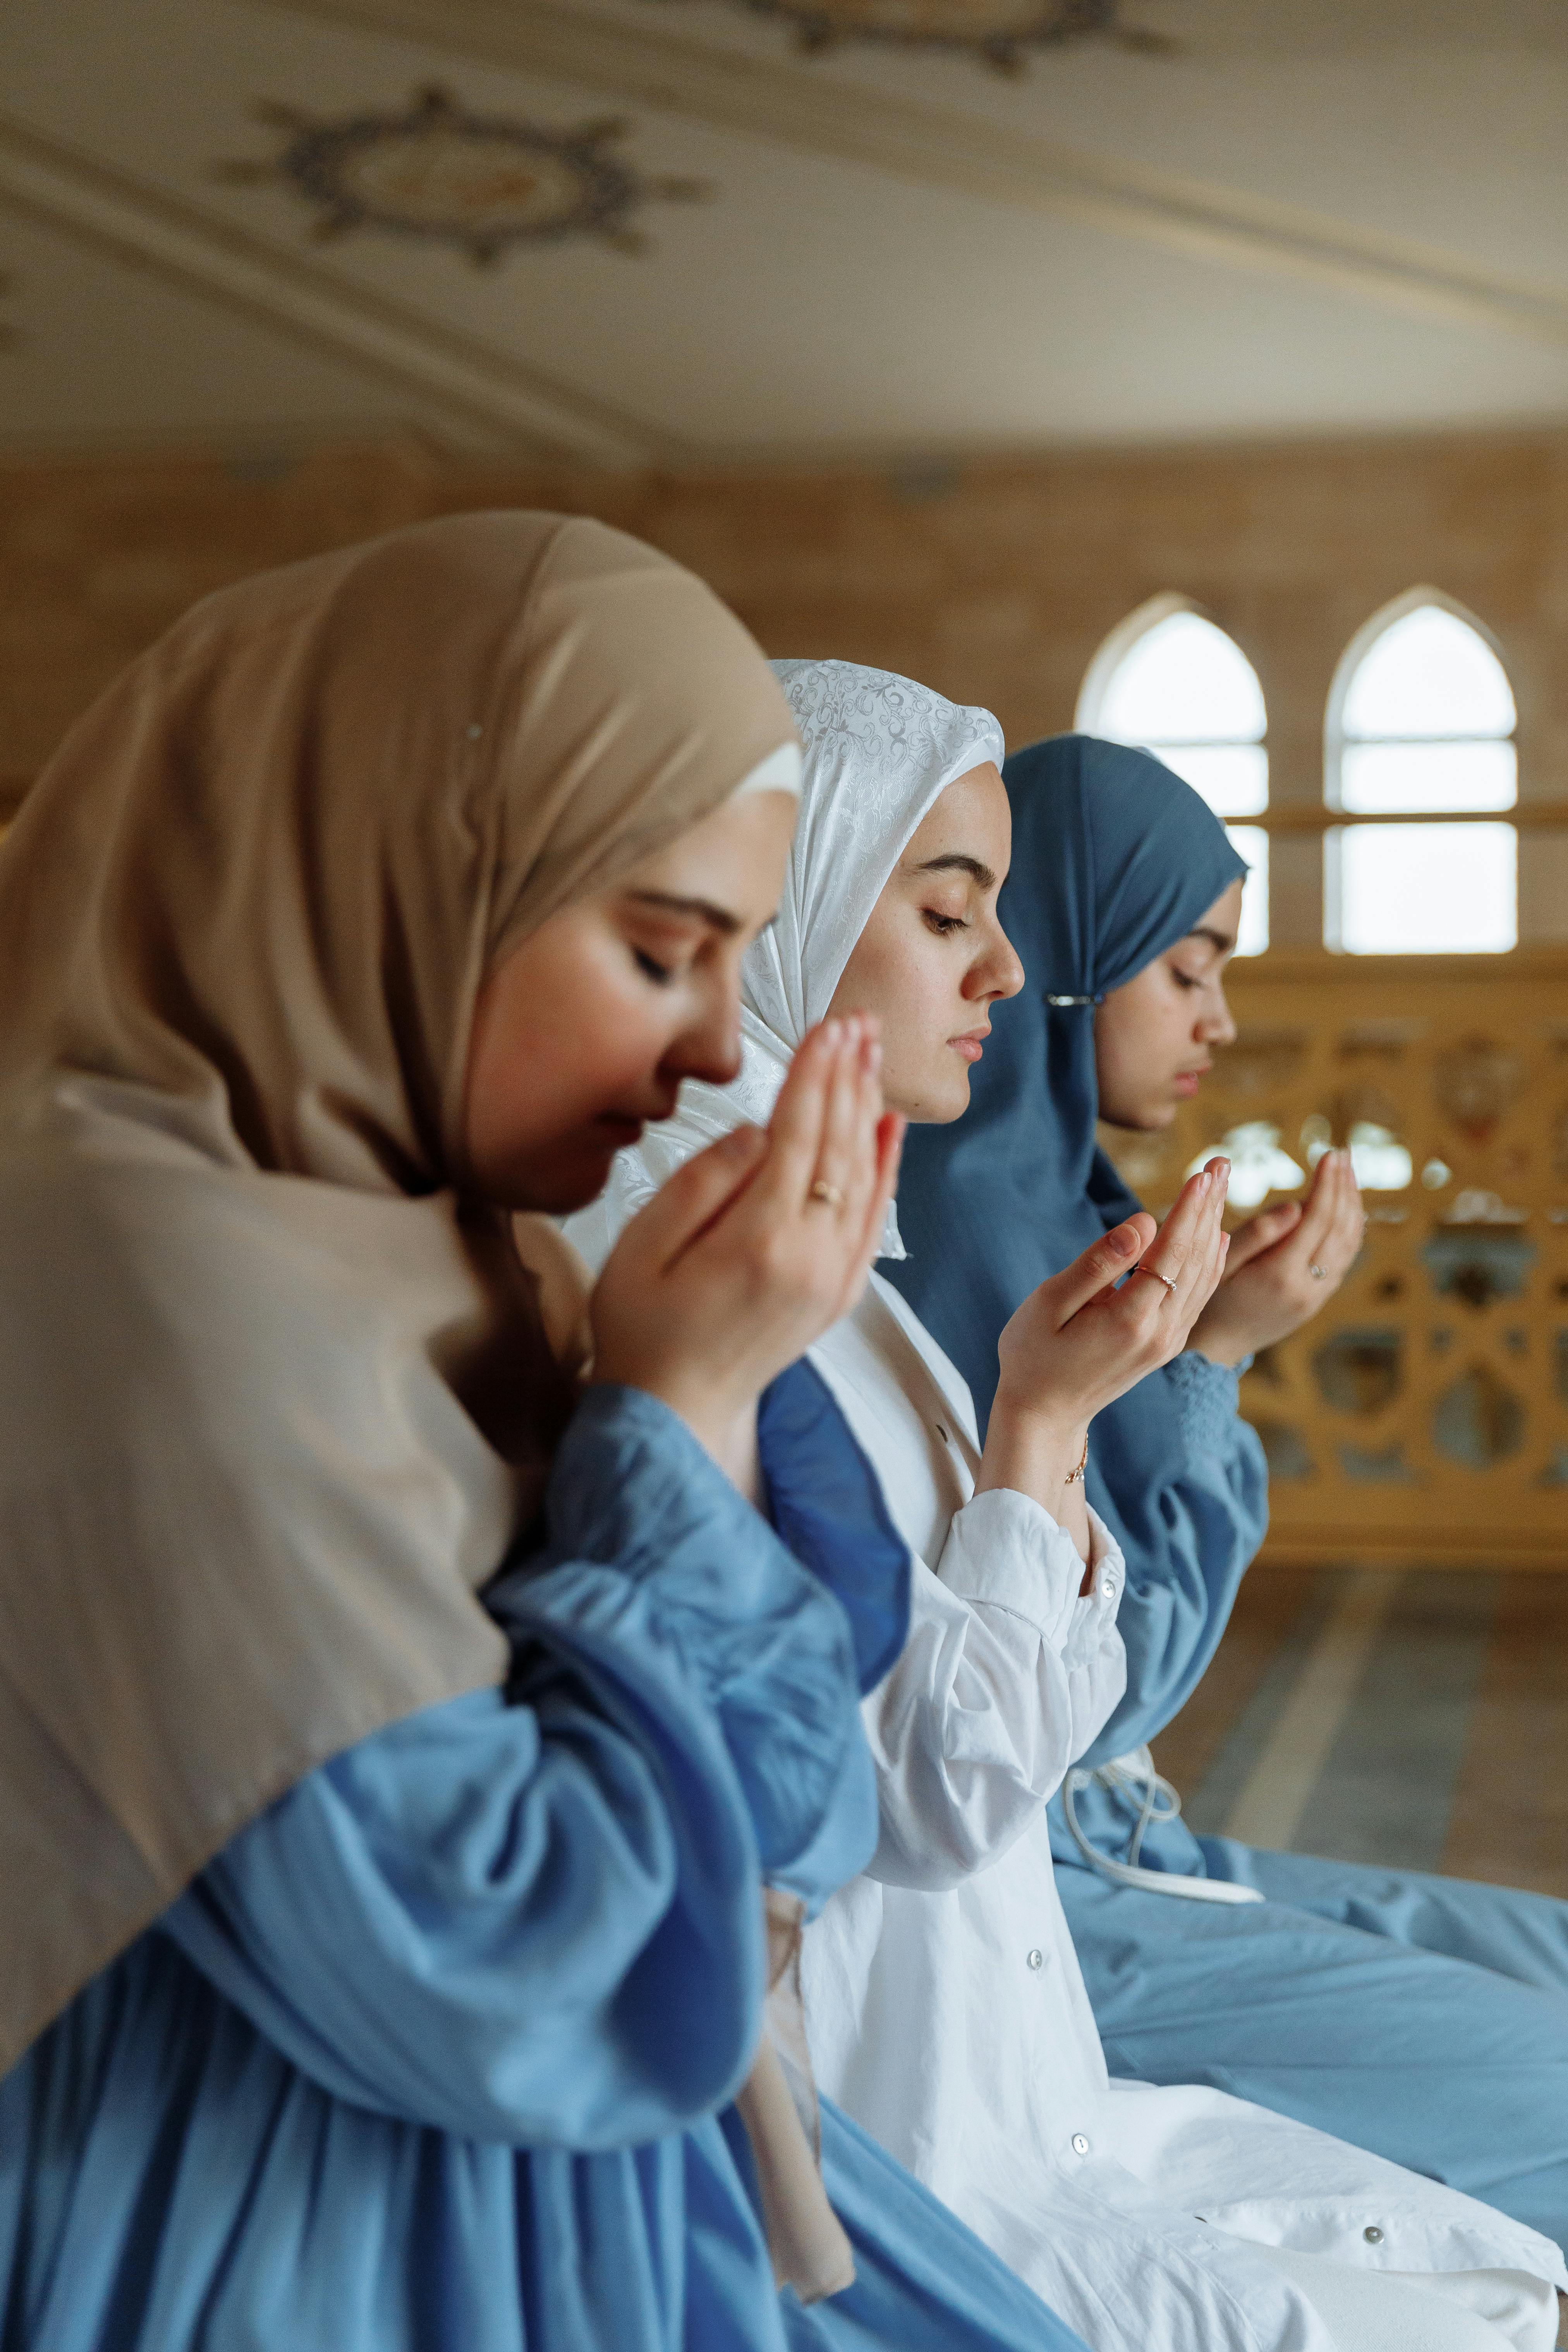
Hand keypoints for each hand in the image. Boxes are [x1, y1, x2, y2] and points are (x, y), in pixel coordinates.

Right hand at [591, 1015, 902, 1479]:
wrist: (675, 1412)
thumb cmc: (642, 1328)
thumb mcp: (644, 1247)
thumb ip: (703, 1183)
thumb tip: (758, 1132)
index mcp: (760, 1243)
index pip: (799, 1136)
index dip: (814, 1075)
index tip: (825, 1026)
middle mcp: (811, 1260)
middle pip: (840, 1147)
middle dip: (848, 1076)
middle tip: (855, 1020)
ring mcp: (833, 1278)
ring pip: (864, 1176)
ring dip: (868, 1108)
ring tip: (869, 1052)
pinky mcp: (839, 1292)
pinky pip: (874, 1217)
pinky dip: (885, 1166)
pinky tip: (888, 1125)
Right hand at [977, 1161, 1230, 1531]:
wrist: (1043, 1416)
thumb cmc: (1033, 1355)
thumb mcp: (1050, 1304)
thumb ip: (1098, 1263)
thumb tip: (1143, 1222)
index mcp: (1130, 1320)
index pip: (1170, 1254)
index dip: (1187, 1211)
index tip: (1201, 1173)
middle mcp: (1160, 1333)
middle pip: (1196, 1260)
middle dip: (1208, 1208)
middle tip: (1220, 1164)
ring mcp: (1167, 1341)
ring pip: (1204, 1276)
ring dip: (1213, 1228)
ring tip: (1220, 1186)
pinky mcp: (1165, 1345)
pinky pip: (1199, 1296)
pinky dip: (1212, 1262)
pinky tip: (1218, 1237)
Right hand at [1187, 1147, 1363, 1367]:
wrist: (1217, 1348)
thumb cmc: (1209, 1299)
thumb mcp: (1220, 1263)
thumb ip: (1258, 1234)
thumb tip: (1298, 1205)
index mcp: (1280, 1275)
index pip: (1317, 1220)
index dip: (1327, 1184)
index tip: (1330, 1155)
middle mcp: (1307, 1288)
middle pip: (1339, 1228)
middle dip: (1343, 1187)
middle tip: (1342, 1156)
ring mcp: (1317, 1297)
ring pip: (1348, 1244)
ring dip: (1352, 1205)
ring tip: (1347, 1174)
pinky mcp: (1318, 1300)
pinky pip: (1344, 1258)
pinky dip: (1350, 1228)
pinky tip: (1345, 1207)